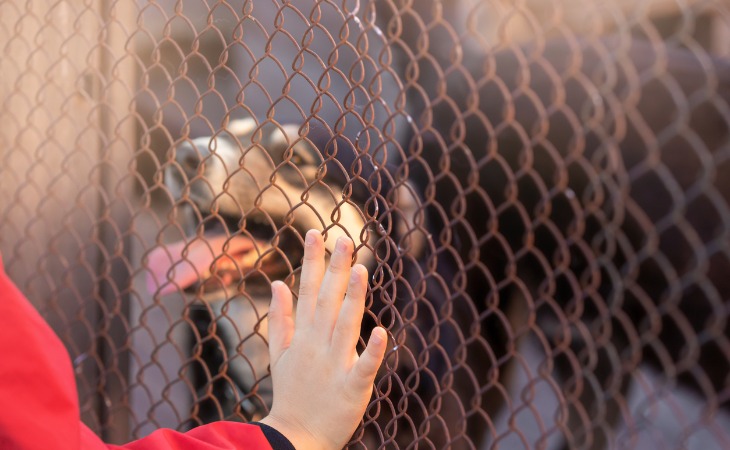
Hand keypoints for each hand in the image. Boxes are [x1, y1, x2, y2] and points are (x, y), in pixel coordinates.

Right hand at [259, 229, 386, 449]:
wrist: (294, 439)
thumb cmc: (291, 393)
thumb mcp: (278, 353)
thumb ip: (280, 317)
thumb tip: (278, 283)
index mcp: (302, 335)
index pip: (307, 291)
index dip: (312, 261)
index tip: (316, 233)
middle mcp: (317, 345)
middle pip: (327, 301)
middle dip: (336, 269)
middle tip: (345, 239)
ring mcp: (334, 365)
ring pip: (345, 326)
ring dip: (353, 299)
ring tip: (361, 270)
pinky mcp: (351, 388)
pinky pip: (364, 367)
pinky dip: (372, 351)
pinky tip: (382, 331)